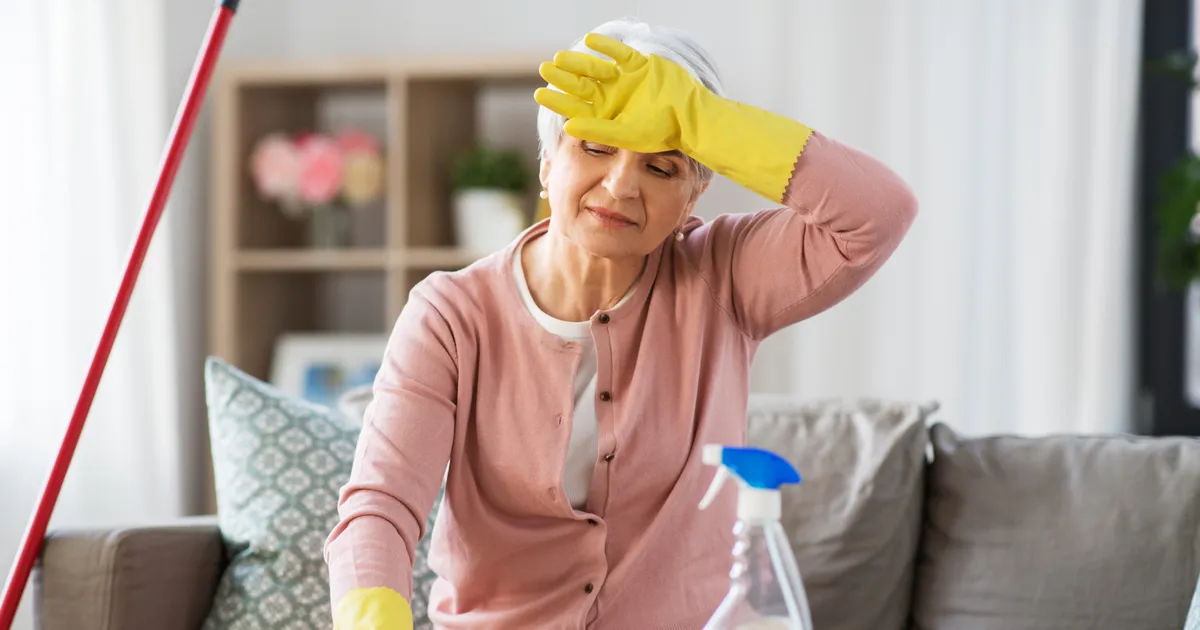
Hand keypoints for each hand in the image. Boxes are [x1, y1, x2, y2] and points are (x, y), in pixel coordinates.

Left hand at [534, 33, 702, 153]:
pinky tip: (591, 40)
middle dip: (563, 78)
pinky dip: (606, 46)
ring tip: (560, 57)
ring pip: (596, 68)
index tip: (539, 94)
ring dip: (578, 62)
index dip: (557, 100)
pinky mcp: (639, 65)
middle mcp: (612, 97)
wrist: (691, 116)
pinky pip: (619, 53)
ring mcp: (625, 80)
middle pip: (581, 86)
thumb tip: (566, 127)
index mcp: (606, 116)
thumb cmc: (660, 131)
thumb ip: (596, 129)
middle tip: (543, 69)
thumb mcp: (625, 134)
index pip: (575, 107)